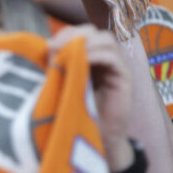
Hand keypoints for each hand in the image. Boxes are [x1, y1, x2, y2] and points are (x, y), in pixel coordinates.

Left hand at [49, 26, 132, 170]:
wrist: (93, 140)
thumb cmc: (75, 112)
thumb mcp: (63, 82)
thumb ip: (58, 64)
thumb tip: (47, 45)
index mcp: (90, 57)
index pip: (81, 32)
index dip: (65, 34)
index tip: (47, 47)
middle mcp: (106, 59)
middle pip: (93, 31)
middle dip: (73, 35)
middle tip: (55, 48)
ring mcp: (118, 67)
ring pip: (106, 39)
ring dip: (84, 43)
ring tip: (66, 54)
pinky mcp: (125, 79)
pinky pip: (113, 57)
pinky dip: (96, 54)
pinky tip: (81, 62)